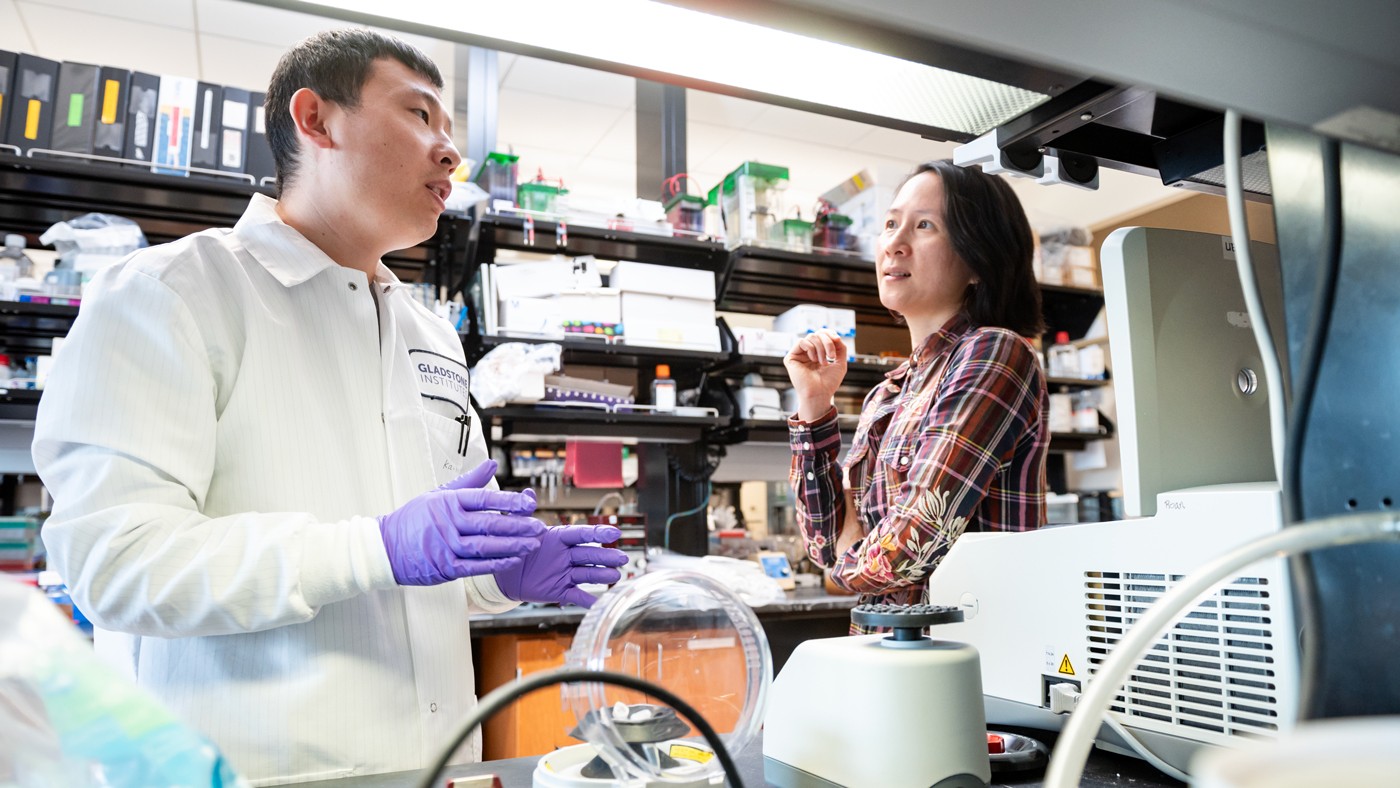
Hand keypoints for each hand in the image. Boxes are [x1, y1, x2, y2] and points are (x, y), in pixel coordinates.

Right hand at [378, 460, 545, 585]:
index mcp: (449, 501)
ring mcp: (447, 546)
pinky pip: (476, 566)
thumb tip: (492, 464)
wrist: (385, 548)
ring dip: (512, 546)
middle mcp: (449, 522)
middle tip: (538, 527)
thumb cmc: (414, 519)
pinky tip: (513, 560)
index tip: (529, 504)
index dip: (509, 501)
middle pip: (489, 523)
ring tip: (532, 545)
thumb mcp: (438, 494)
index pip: (485, 498)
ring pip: (486, 545)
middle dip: (518, 526)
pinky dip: (496, 563)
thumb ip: (469, 481)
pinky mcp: (445, 567)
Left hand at [493, 524, 628, 606]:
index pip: (580, 533)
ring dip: (602, 575)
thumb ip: (524, 513)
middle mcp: (566, 555)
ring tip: (615, 575)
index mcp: (559, 538)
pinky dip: (588, 601)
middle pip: (589, 554)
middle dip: (606, 556)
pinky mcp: (561, 590)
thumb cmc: (515, 547)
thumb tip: (528, 494)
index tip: (614, 532)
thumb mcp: (518, 528)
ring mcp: (565, 573)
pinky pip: (576, 596)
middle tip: (622, 558)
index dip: (597, 533)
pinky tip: (599, 603)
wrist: (506, 573)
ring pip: (587, 573)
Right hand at [783, 329, 847, 420]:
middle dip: (827, 342)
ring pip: (811, 337)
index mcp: (818, 353)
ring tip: (823, 362)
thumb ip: (840, 348)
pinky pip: (801, 342)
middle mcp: (808, 353)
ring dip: (821, 348)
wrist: (820, 393)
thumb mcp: (840, 362)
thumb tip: (835, 336)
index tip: (837, 340)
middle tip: (832, 355)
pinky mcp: (791, 358)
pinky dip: (810, 348)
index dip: (829, 334)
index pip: (822, 335)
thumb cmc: (829, 382)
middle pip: (817, 334)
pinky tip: (813, 360)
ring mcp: (799, 355)